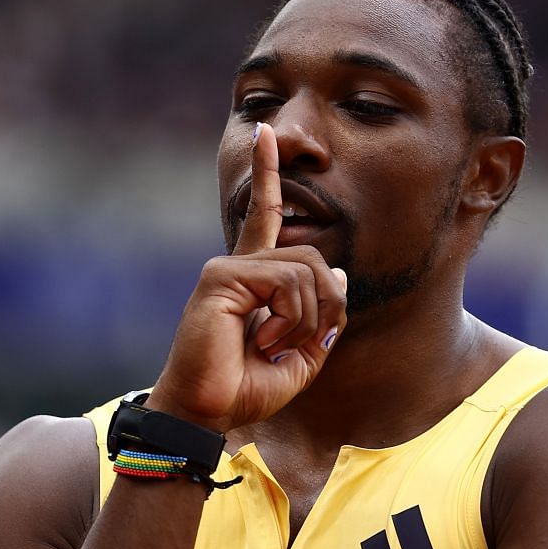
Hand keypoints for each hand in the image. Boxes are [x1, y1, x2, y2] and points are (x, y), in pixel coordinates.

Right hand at [146, 123, 346, 432]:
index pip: (265, 217)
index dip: (268, 174)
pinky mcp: (221, 278)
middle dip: (327, 306)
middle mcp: (238, 266)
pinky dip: (290, 320)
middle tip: (301, 345)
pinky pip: (286, 283)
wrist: (207, 414)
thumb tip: (340, 275)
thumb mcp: (302, 358)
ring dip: (307, 319)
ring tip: (276, 347)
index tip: (267, 134)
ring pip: (306, 270)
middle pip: (314, 259)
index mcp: (253, 278)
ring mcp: (227, 268)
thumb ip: (324, 318)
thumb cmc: (245, 390)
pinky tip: (264, 341)